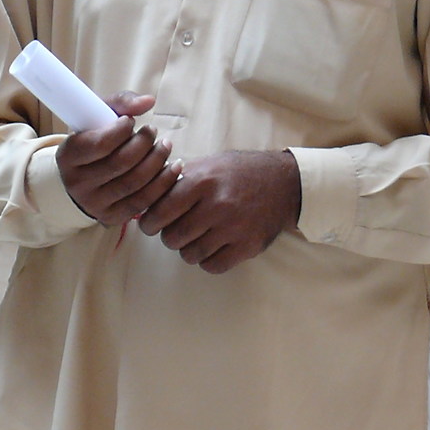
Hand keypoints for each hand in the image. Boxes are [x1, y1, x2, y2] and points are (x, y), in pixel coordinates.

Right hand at [56, 91, 179, 226]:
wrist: (83, 176)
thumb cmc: (95, 140)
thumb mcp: (98, 117)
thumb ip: (121, 102)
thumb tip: (148, 101)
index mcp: (68, 156)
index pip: (100, 144)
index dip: (122, 130)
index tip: (130, 121)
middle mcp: (77, 183)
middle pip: (121, 163)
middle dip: (145, 143)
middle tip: (153, 131)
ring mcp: (94, 203)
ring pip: (135, 182)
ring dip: (158, 160)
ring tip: (165, 145)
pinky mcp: (111, 216)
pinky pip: (143, 202)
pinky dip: (164, 182)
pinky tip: (173, 166)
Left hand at [135, 149, 301, 273]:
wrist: (286, 182)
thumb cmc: (241, 172)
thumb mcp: (209, 163)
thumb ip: (176, 179)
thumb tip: (142, 199)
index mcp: (203, 181)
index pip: (158, 213)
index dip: (151, 222)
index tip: (155, 223)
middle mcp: (217, 205)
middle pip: (172, 237)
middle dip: (171, 236)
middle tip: (180, 228)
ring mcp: (234, 227)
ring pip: (190, 254)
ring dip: (190, 248)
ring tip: (201, 236)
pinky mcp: (248, 245)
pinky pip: (212, 266)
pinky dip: (209, 260)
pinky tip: (216, 246)